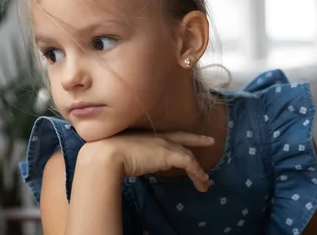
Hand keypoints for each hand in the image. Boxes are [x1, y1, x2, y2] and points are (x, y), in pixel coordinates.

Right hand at [81, 131, 214, 191]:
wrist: (106, 154)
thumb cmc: (106, 153)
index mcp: (148, 136)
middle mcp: (159, 138)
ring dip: (198, 171)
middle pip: (184, 141)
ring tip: (205, 182)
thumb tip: (134, 164)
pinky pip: (189, 164)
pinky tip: (201, 182)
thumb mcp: (123, 152)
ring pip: (188, 156)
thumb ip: (133, 155)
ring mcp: (165, 145)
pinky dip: (197, 173)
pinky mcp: (169, 155)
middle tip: (210, 142)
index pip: (172, 134)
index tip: (196, 135)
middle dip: (197, 143)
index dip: (184, 135)